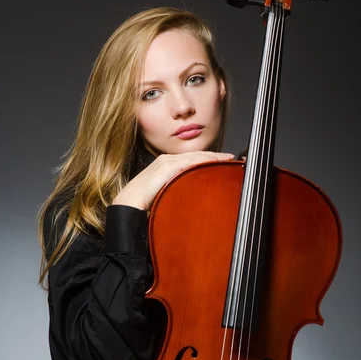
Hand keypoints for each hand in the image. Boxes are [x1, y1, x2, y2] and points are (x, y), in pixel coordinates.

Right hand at [112, 151, 234, 210]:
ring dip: (213, 157)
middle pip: (196, 155)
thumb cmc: (144, 202)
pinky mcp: (167, 167)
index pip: (192, 159)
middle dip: (215, 156)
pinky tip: (215, 162)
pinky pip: (190, 162)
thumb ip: (176, 189)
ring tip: (227, 159)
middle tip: (231, 158)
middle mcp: (167, 159)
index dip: (209, 159)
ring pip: (196, 156)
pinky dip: (204, 161)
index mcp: (166, 164)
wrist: (129, 204)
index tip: (223, 162)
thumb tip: (190, 194)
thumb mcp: (164, 192)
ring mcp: (167, 162)